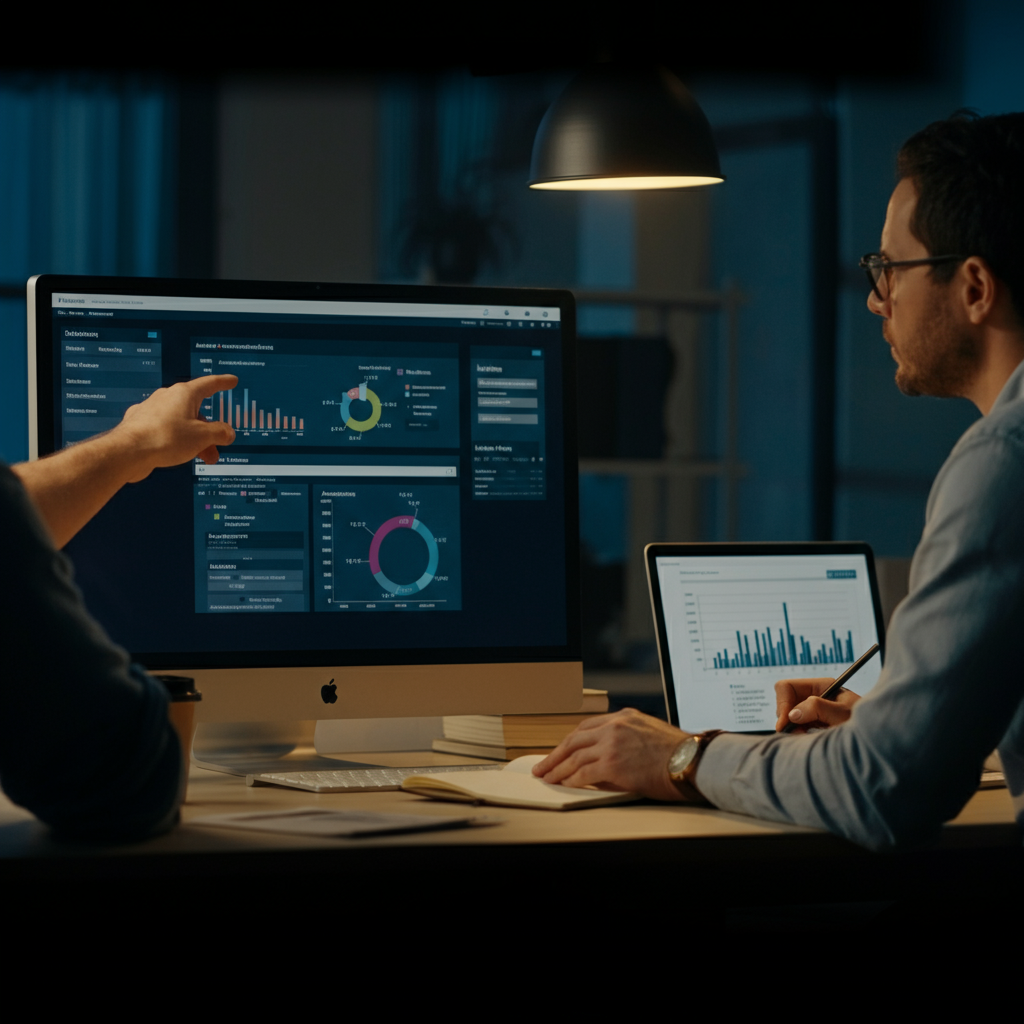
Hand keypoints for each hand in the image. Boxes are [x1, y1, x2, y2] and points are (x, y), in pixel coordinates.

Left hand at [117, 375, 237, 480]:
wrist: (129, 452)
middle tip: (217, 444)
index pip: (209, 384)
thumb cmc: (164, 438)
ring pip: (181, 421)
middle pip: (196, 410)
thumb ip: (220, 433)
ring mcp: (152, 409)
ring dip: (194, 438)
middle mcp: (167, 397)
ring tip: (200, 456)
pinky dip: (176, 439)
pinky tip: (176, 452)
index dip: (223, 382)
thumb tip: (227, 432)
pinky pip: (165, 428)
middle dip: (208, 429)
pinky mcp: (141, 423)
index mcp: (184, 393)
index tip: (230, 381)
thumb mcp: (203, 437)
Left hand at [532, 708, 689, 801]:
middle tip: (543, 765)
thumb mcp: (649, 734)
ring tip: (548, 778)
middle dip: (555, 754)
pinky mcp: (612, 764)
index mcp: (624, 716)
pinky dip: (570, 780)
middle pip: (574, 739)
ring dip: (558, 769)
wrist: (694, 761)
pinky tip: (565, 784)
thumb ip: (625, 741)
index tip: (560, 750)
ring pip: (574, 757)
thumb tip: (603, 761)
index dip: (570, 741)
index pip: (587, 726)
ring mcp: (612, 744)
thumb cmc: (680, 754)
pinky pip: (582, 773)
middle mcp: (615, 726)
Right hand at [774, 677, 859, 732]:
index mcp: (820, 686)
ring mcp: (810, 711)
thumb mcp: (843, 714)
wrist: (875, 741)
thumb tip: (792, 714)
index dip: (782, 703)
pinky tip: (808, 739)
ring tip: (807, 737)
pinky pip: (793, 728)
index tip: (785, 723)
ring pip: (786, 716)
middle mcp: (812, 696)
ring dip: (792, 728)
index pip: (787, 687)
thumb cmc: (864, 724)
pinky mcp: (810, 725)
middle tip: (796, 733)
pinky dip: (796, 734)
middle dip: (785, 718)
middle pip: (783, 701)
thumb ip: (817, 709)